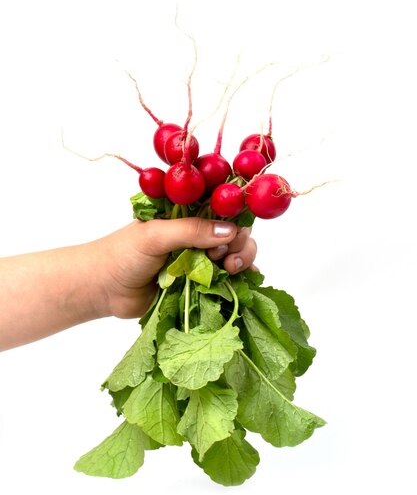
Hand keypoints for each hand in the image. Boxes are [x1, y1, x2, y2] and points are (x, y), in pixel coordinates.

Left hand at [95, 218, 256, 318]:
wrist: (103, 289)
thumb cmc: (122, 254)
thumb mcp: (155, 235)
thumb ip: (190, 230)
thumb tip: (230, 231)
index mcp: (186, 212)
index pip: (222, 205)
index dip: (235, 215)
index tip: (234, 230)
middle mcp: (196, 232)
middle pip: (234, 230)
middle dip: (237, 242)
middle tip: (223, 257)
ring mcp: (200, 258)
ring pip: (235, 253)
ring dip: (240, 259)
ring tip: (229, 269)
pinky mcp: (199, 282)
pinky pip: (228, 278)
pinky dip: (241, 278)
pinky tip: (243, 280)